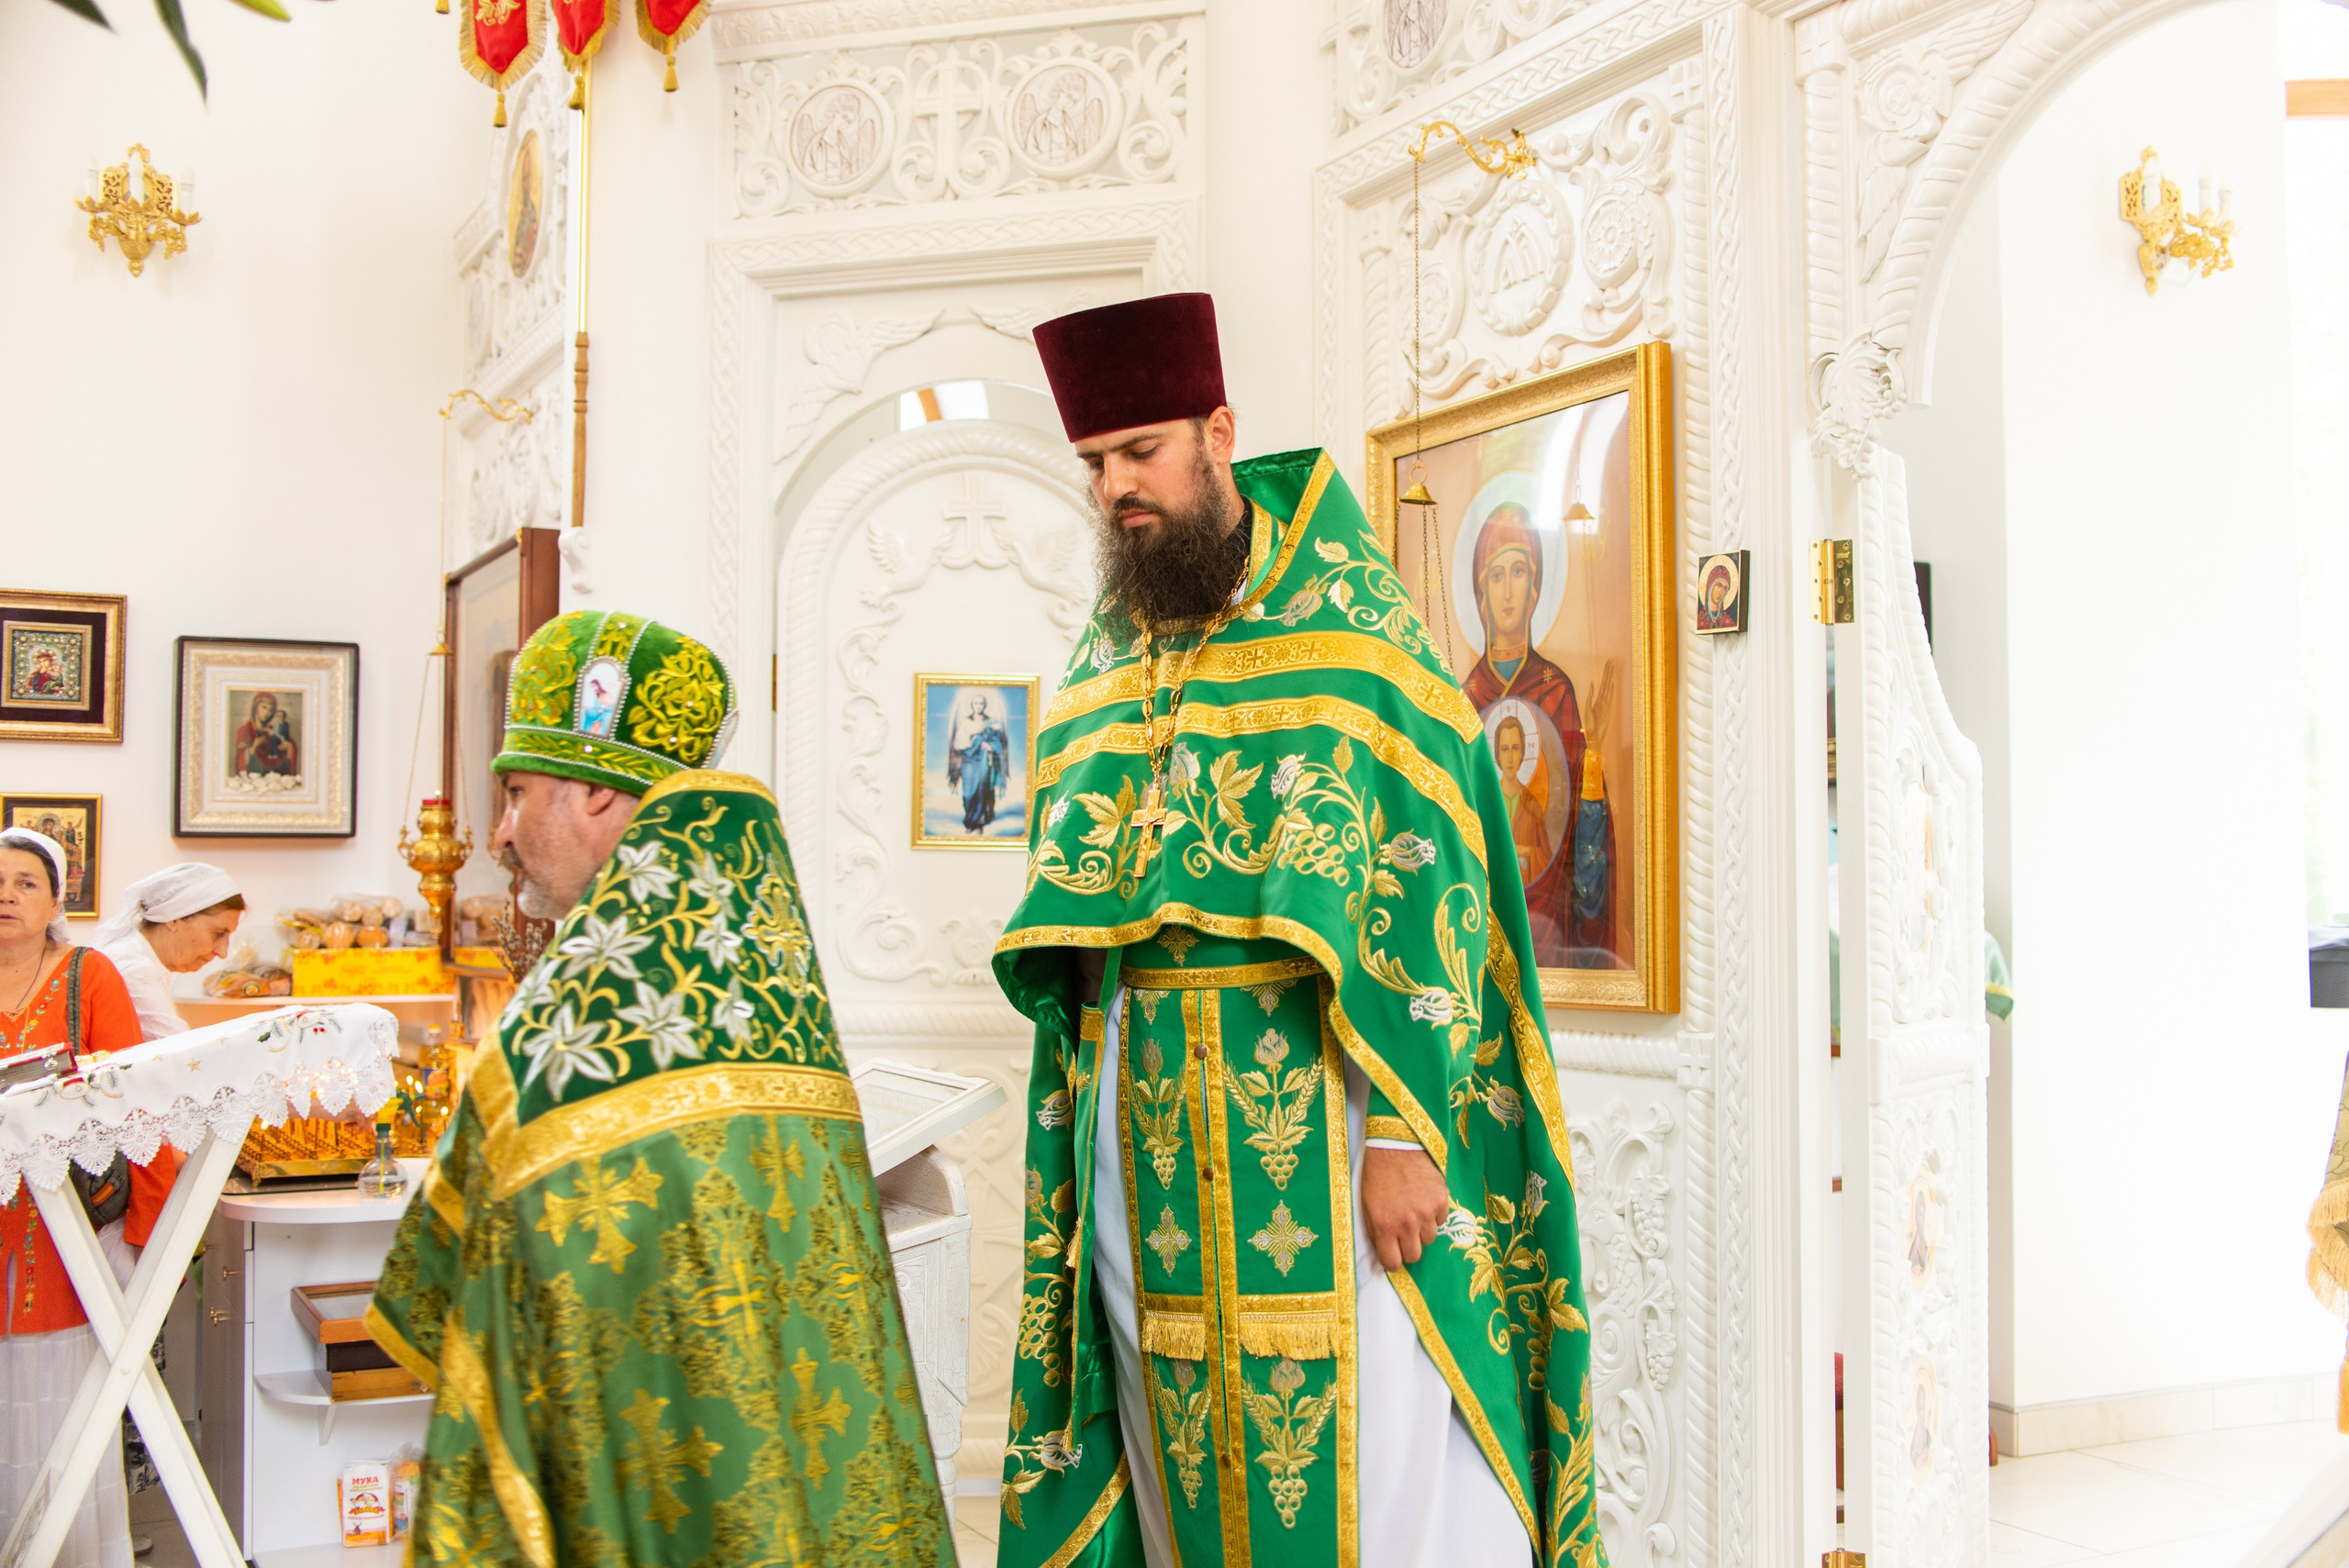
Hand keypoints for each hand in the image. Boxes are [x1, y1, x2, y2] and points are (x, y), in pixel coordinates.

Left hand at [1360, 1145, 1448, 1270]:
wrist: (1396, 1145)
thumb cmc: (1377, 1174)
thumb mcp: (1367, 1205)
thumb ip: (1376, 1231)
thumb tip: (1385, 1251)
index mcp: (1384, 1226)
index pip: (1393, 1263)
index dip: (1392, 1261)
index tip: (1392, 1255)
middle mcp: (1407, 1223)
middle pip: (1414, 1255)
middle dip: (1407, 1248)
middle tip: (1403, 1234)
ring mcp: (1426, 1212)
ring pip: (1429, 1239)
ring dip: (1421, 1230)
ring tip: (1413, 1212)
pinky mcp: (1441, 1200)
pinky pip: (1440, 1220)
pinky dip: (1433, 1215)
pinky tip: (1423, 1200)